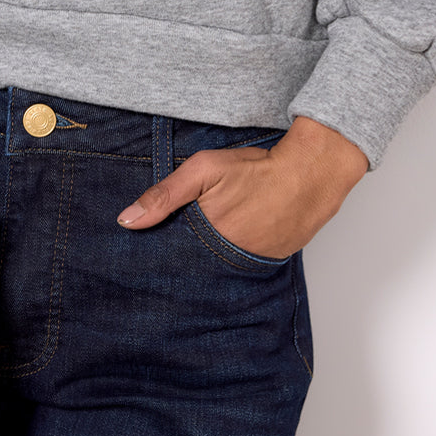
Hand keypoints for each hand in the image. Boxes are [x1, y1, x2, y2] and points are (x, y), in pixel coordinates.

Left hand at [116, 117, 368, 259]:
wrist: (310, 174)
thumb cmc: (255, 169)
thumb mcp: (203, 170)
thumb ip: (164, 196)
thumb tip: (125, 221)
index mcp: (208, 240)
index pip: (172, 258)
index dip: (160, 253)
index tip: (145, 256)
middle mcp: (229, 260)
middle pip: (195, 265)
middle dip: (184, 258)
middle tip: (181, 243)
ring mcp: (253, 264)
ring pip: (220, 266)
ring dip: (210, 258)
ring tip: (208, 240)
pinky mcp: (272, 262)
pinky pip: (245, 264)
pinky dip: (236, 254)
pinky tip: (234, 238)